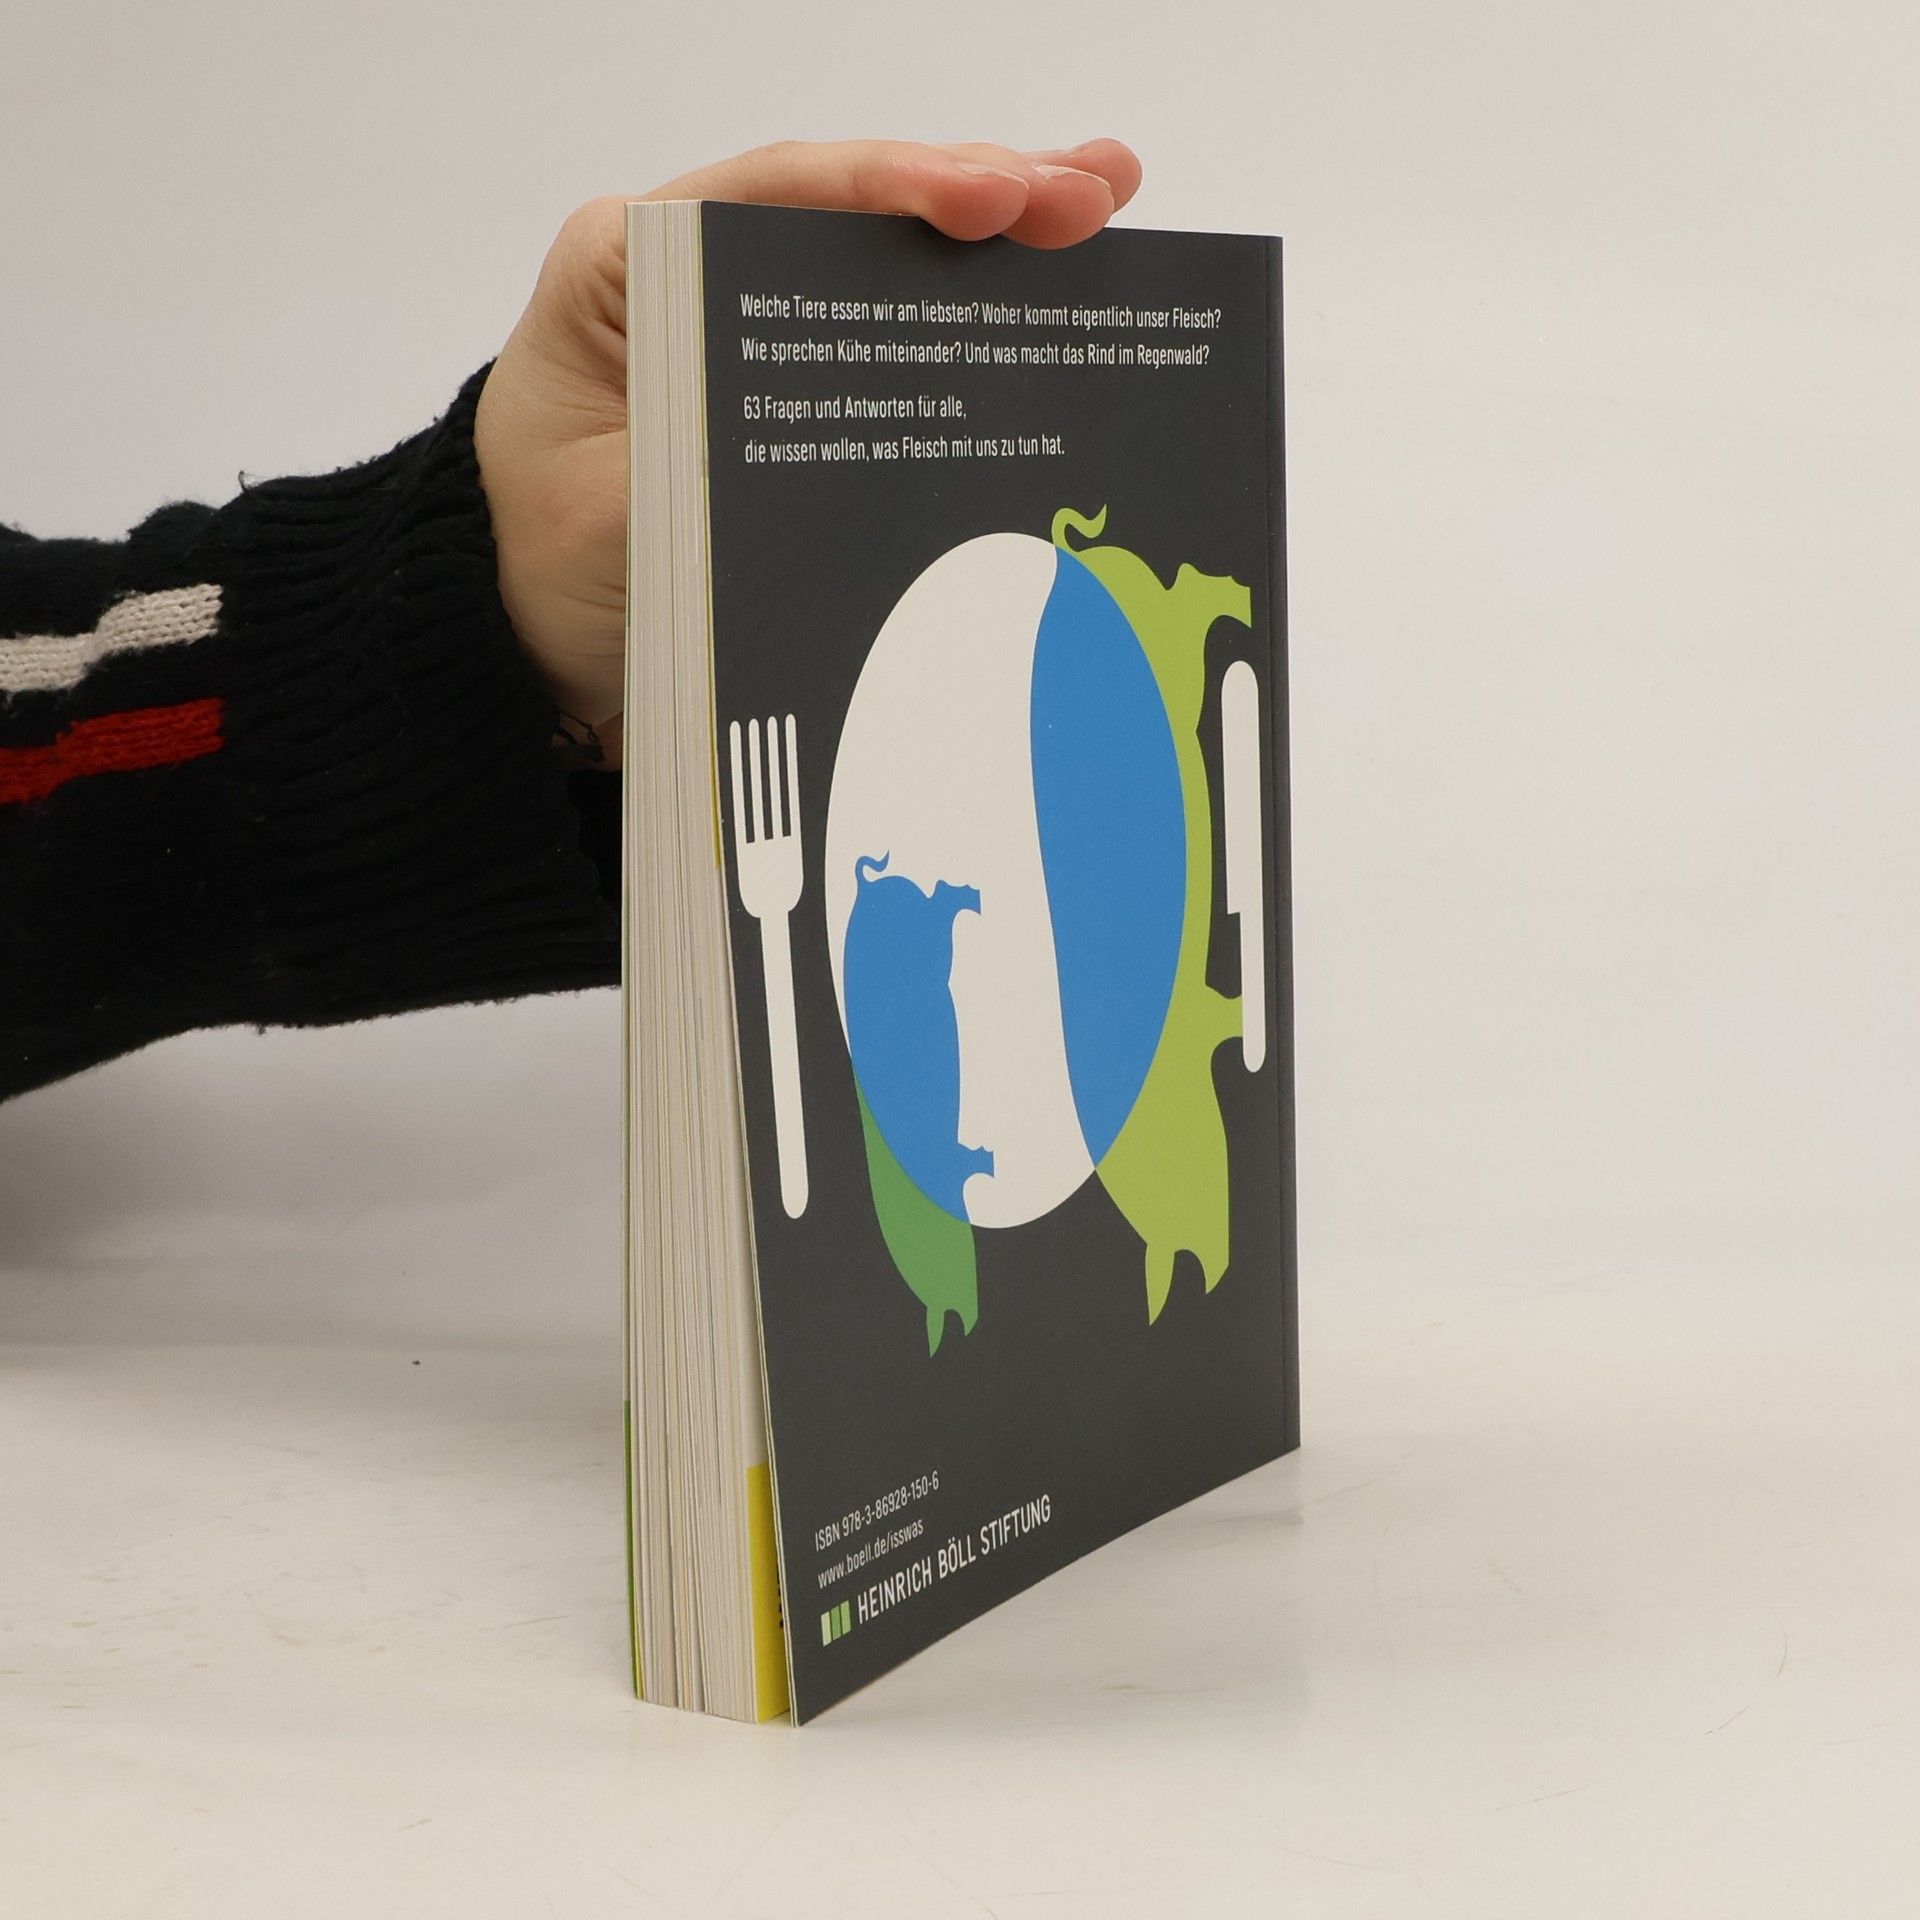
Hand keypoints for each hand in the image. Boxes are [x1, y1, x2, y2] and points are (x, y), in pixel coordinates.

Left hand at [473, 138, 1142, 763]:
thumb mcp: (611, 522)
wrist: (524, 644)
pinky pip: (892, 344)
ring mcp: (755, 335)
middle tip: (1094, 193)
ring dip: (1000, 243)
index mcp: (629, 269)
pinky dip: (973, 325)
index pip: (775, 195)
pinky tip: (1055, 300)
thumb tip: (835, 455)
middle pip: (852, 214)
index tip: (990, 197)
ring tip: (1106, 205)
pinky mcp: (794, 398)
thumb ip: (707, 469)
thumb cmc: (538, 569)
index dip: (893, 186)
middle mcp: (699, 279)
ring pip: (885, 266)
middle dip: (982, 194)